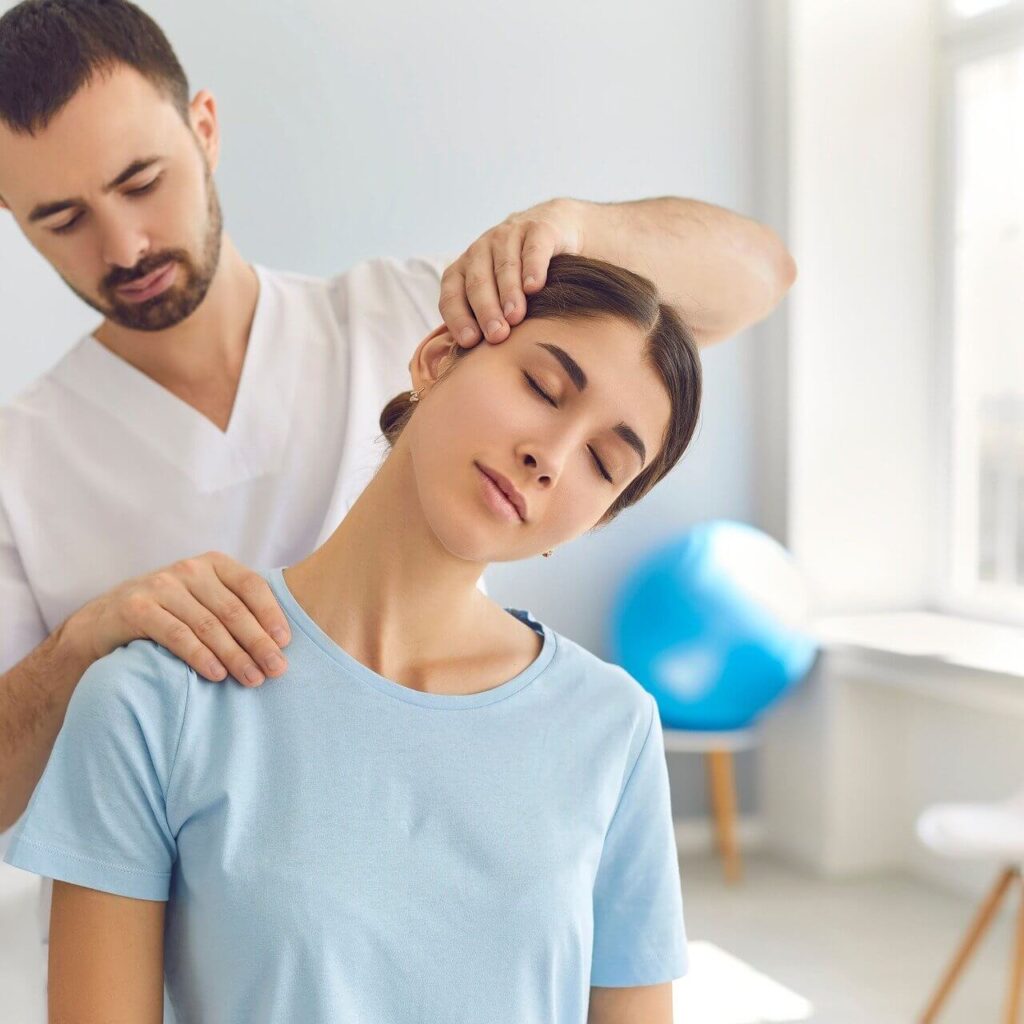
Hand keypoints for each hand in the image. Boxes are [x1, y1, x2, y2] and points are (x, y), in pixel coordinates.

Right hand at [66, 552, 290, 686]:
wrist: (104, 621)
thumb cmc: (170, 613)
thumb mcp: (204, 601)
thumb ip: (237, 609)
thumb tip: (282, 641)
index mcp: (212, 563)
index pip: (251, 585)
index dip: (271, 614)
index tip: (286, 643)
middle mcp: (188, 569)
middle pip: (232, 609)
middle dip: (258, 642)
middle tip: (277, 669)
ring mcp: (161, 586)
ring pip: (208, 625)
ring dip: (234, 655)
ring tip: (252, 678)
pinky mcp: (137, 608)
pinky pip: (177, 634)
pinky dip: (200, 656)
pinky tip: (216, 675)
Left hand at [439, 197, 583, 347]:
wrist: (555, 230)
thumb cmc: (521, 278)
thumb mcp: (498, 297)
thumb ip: (485, 323)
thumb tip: (475, 369)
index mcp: (464, 269)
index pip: (452, 294)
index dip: (458, 317)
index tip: (470, 342)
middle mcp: (481, 250)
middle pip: (477, 282)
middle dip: (486, 310)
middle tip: (497, 335)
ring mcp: (508, 236)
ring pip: (504, 266)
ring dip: (508, 293)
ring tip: (515, 317)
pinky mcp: (538, 229)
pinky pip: (533, 249)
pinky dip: (533, 268)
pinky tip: (535, 288)